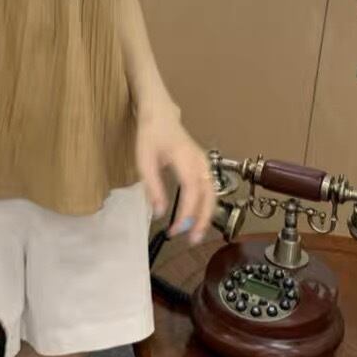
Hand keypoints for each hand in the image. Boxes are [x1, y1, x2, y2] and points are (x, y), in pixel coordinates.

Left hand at [135, 102, 215, 244]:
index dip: (187, 212)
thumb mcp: (144, 161)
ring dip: (205, 217)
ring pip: (212, 195)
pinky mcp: (204, 167)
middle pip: (209, 195)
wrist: (160, 115)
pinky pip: (210, 191)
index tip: (177, 230)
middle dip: (202, 220)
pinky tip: (195, 220)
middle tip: (191, 240)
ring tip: (194, 236)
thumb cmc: (150, 136)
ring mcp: (205, 164)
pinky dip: (205, 208)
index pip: (192, 190)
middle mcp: (201, 162)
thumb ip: (152, 187)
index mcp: (185, 158)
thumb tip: (159, 214)